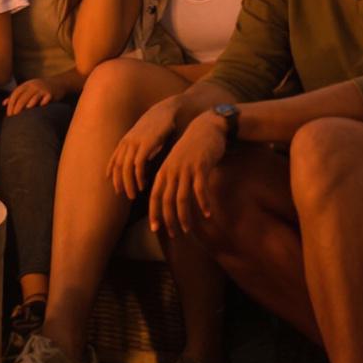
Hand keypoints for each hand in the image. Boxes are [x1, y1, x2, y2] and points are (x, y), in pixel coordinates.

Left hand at [5, 76, 58, 114]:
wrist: (57, 83)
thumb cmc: (39, 89)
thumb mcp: (27, 89)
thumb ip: (16, 96)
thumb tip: (3, 103)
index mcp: (26, 85)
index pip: (15, 94)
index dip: (11, 104)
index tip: (9, 114)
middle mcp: (33, 86)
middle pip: (23, 97)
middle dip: (17, 107)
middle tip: (14, 117)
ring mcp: (42, 89)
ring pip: (34, 97)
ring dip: (29, 104)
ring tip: (24, 112)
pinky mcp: (51, 93)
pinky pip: (46, 98)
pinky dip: (43, 102)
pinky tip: (40, 107)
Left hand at [107, 96, 182, 198]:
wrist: (170, 110)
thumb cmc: (160, 125)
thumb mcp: (146, 138)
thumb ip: (142, 152)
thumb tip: (141, 167)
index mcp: (126, 141)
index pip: (114, 161)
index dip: (114, 176)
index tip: (116, 189)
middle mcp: (127, 142)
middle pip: (118, 167)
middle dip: (120, 183)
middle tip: (125, 195)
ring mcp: (135, 142)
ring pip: (126, 168)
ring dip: (129, 183)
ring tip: (133, 194)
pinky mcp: (146, 143)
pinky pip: (138, 164)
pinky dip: (139, 176)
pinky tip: (143, 184)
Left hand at [149, 111, 229, 237]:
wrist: (207, 128)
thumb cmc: (192, 148)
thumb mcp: (176, 162)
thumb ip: (172, 178)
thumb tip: (169, 198)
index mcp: (164, 171)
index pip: (154, 196)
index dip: (154, 213)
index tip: (155, 228)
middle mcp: (172, 171)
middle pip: (166, 200)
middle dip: (169, 219)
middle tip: (175, 234)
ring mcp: (185, 169)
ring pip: (182, 198)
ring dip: (184, 216)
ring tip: (188, 229)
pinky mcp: (200, 167)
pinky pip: (200, 190)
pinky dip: (203, 203)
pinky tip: (207, 213)